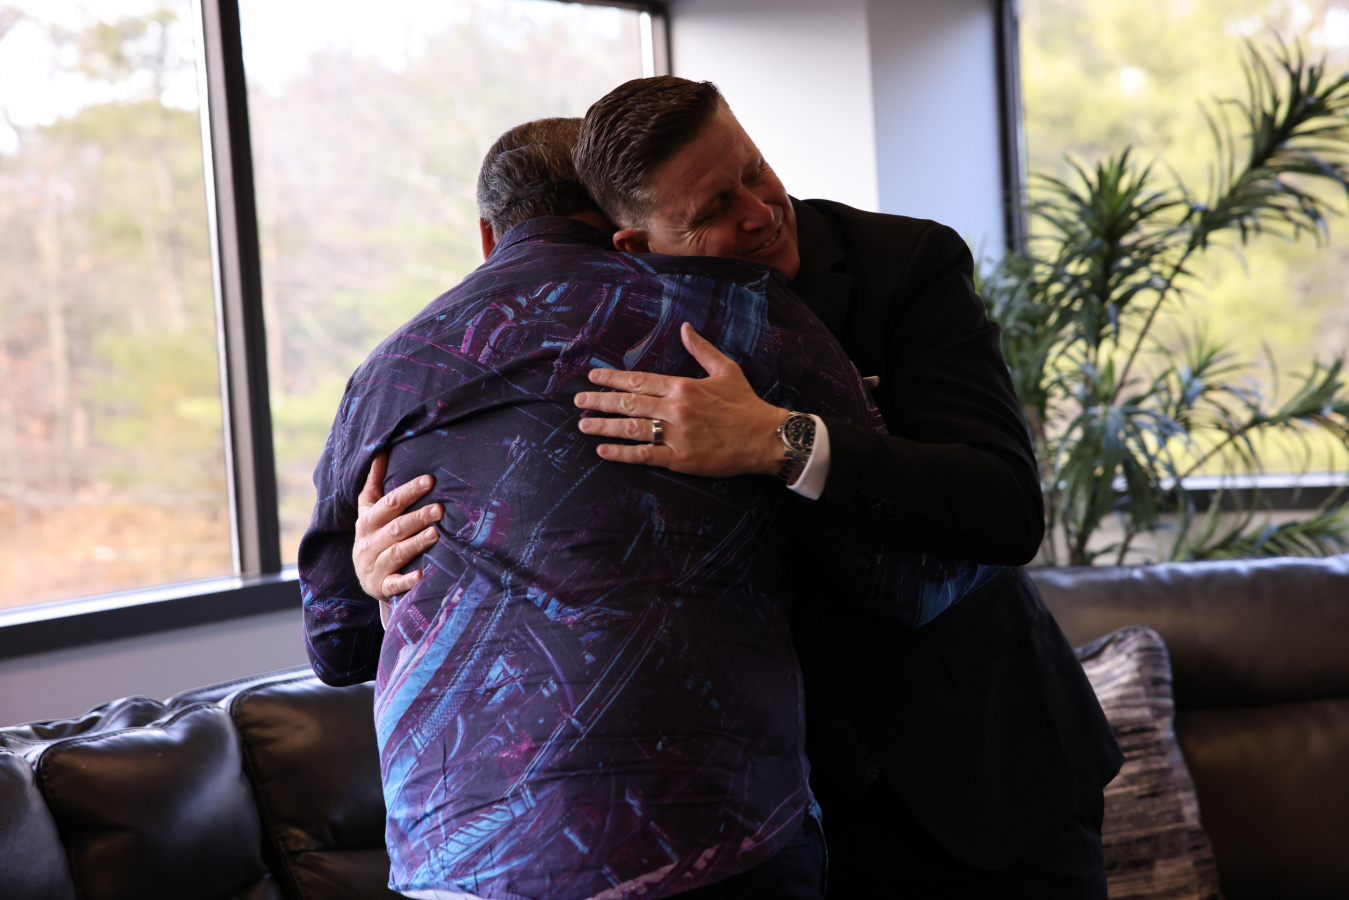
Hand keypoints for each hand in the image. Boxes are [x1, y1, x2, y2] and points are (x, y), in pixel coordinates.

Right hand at [353, 452, 442, 601]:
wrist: (368, 578)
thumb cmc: (374, 535)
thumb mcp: (370, 509)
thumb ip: (375, 482)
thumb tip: (380, 451)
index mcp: (367, 522)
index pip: (389, 503)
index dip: (409, 491)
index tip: (430, 480)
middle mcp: (367, 544)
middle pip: (395, 527)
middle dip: (418, 517)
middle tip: (440, 509)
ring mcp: (373, 566)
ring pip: (396, 553)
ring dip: (416, 543)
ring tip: (436, 534)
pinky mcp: (381, 587)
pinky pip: (394, 584)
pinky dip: (407, 581)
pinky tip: (422, 575)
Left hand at [574, 323, 786, 477]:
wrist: (765, 438)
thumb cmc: (746, 404)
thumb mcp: (726, 369)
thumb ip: (701, 349)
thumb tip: (685, 328)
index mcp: (683, 386)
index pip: (639, 380)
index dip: (613, 379)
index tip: (593, 377)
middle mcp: (676, 409)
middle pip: (629, 403)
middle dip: (600, 401)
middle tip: (578, 401)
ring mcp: (676, 435)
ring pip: (631, 428)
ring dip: (604, 425)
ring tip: (583, 424)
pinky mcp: (680, 459)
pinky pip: (644, 454)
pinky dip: (621, 453)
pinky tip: (603, 450)